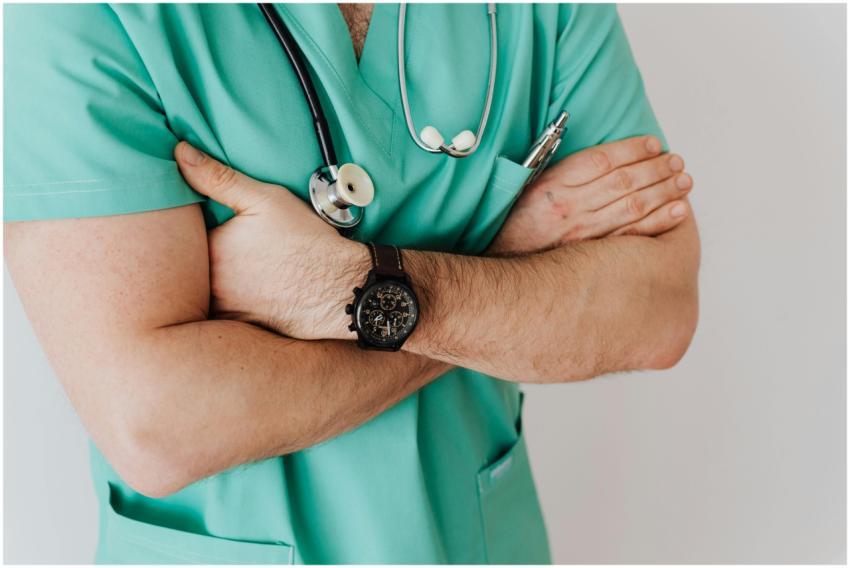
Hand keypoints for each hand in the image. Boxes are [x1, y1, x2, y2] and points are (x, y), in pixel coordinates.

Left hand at [174, 142, 368, 339]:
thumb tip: (180, 153)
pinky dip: (230, 304)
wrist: (342, 291)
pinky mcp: (241, 329)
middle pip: (191, 269)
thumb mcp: (265, 199)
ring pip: (204, 294)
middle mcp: (210, 286)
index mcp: (210, 251)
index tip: (207, 225)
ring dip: (211, 284)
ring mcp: (225, 311)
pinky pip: (222, 318)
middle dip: (198, 259)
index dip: (192, 229)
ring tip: (241, 272)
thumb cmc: (307, 244)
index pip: (182, 239)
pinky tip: (252, 294)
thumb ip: (218, 177)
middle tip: (230, 250)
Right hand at [488, 136, 692, 254]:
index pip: (601, 160)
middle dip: (656, 169)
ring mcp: (583, 234)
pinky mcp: (593, 256)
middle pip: (624, 182)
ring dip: (664, 191)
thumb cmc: (518, 223)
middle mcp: (570, 208)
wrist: (503, 263)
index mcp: (554, 186)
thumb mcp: (530, 188)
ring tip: (684, 180)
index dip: (632, 149)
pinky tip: (677, 211)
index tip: (653, 144)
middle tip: (677, 162)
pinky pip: (632, 236)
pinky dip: (659, 222)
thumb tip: (600, 154)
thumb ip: (563, 170)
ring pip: (633, 207)